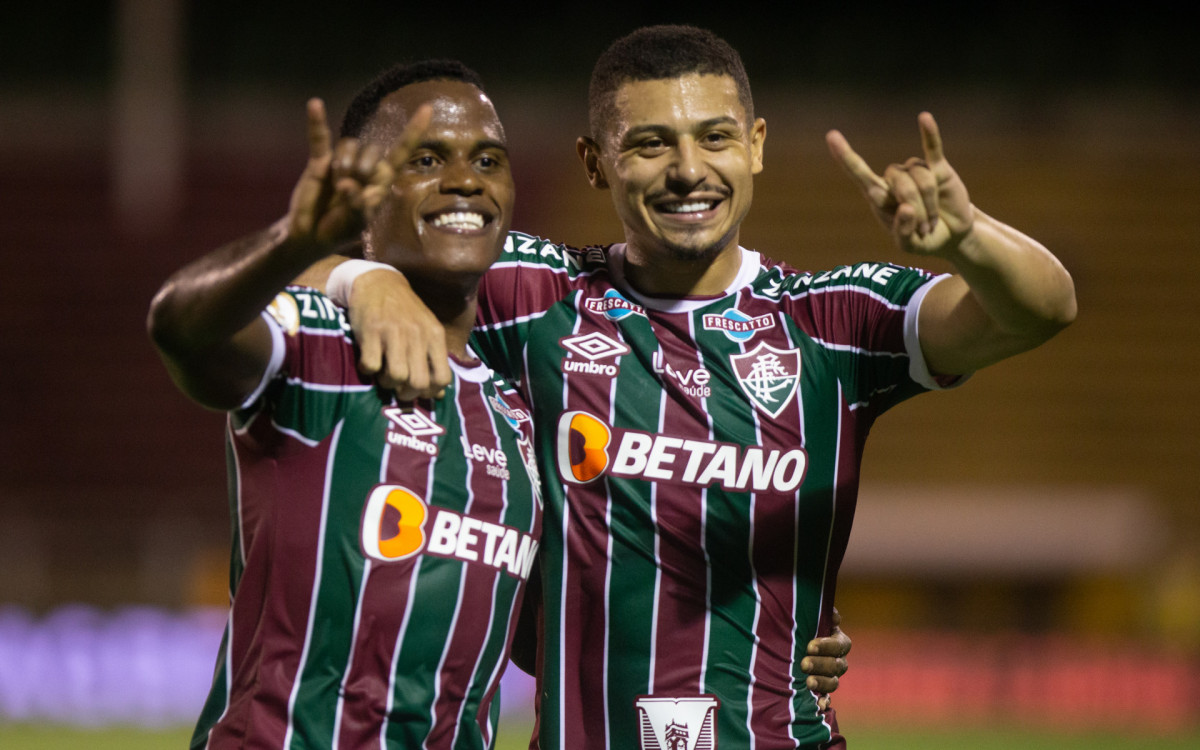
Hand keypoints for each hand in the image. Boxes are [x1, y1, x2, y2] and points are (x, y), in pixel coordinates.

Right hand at [286, 98, 430, 252]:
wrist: (312, 234)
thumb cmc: (340, 230)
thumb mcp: (355, 223)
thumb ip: (356, 206)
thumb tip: (346, 186)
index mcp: (382, 182)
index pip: (402, 152)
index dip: (413, 131)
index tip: (428, 108)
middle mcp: (365, 168)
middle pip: (373, 149)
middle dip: (363, 167)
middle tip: (349, 188)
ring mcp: (342, 162)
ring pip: (350, 145)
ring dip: (343, 165)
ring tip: (336, 185)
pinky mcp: (319, 162)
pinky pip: (320, 138)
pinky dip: (316, 122)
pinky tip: (315, 105)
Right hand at [349, 268, 450, 400]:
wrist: (378, 282)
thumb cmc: (404, 311)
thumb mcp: (425, 331)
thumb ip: (434, 360)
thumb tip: (439, 395)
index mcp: (434, 336)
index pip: (443, 378)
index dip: (430, 392)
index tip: (418, 389)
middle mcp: (418, 335)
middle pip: (419, 382)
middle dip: (407, 393)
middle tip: (398, 387)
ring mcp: (394, 333)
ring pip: (396, 377)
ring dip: (387, 383)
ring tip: (382, 374)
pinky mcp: (371, 331)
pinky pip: (371, 366)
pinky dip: (367, 370)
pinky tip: (367, 362)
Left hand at [801, 607, 850, 702]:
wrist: (783, 645)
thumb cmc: (796, 626)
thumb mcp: (804, 617)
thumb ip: (816, 612)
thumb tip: (833, 616)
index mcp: (837, 641)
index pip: (840, 644)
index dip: (827, 646)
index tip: (810, 646)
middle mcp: (837, 659)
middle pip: (837, 665)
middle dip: (821, 665)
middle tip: (804, 664)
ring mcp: (830, 676)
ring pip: (834, 682)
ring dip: (822, 682)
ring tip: (808, 682)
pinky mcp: (821, 689)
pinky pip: (827, 698)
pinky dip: (824, 702)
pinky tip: (818, 705)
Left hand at [826, 112, 974, 257]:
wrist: (951, 235)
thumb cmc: (923, 240)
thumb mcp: (908, 246)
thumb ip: (902, 232)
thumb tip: (905, 207)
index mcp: (879, 197)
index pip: (859, 174)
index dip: (847, 157)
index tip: (832, 136)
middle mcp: (894, 180)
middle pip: (901, 183)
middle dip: (915, 209)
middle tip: (923, 229)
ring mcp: (915, 171)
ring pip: (921, 178)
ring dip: (929, 205)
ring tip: (931, 222)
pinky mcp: (938, 168)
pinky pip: (933, 147)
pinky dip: (930, 133)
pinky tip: (924, 118)